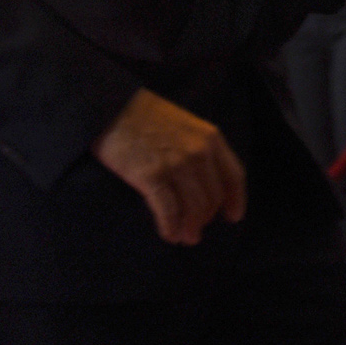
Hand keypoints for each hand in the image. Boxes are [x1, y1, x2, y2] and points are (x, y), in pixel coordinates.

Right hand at [93, 88, 246, 244]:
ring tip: (185, 238)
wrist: (110, 106)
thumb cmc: (144, 115)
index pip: (234, 176)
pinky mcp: (151, 176)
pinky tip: (169, 235)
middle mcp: (199, 152)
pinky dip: (170, 227)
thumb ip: (198, 147)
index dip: (235, 200)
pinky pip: (168, 211)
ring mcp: (176, 164)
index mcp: (211, 138)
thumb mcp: (184, 124)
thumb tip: (204, 181)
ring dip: (190, 228)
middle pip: (213, 197)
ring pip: (194, 208)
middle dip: (206, 219)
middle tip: (197, 232)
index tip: (233, 217)